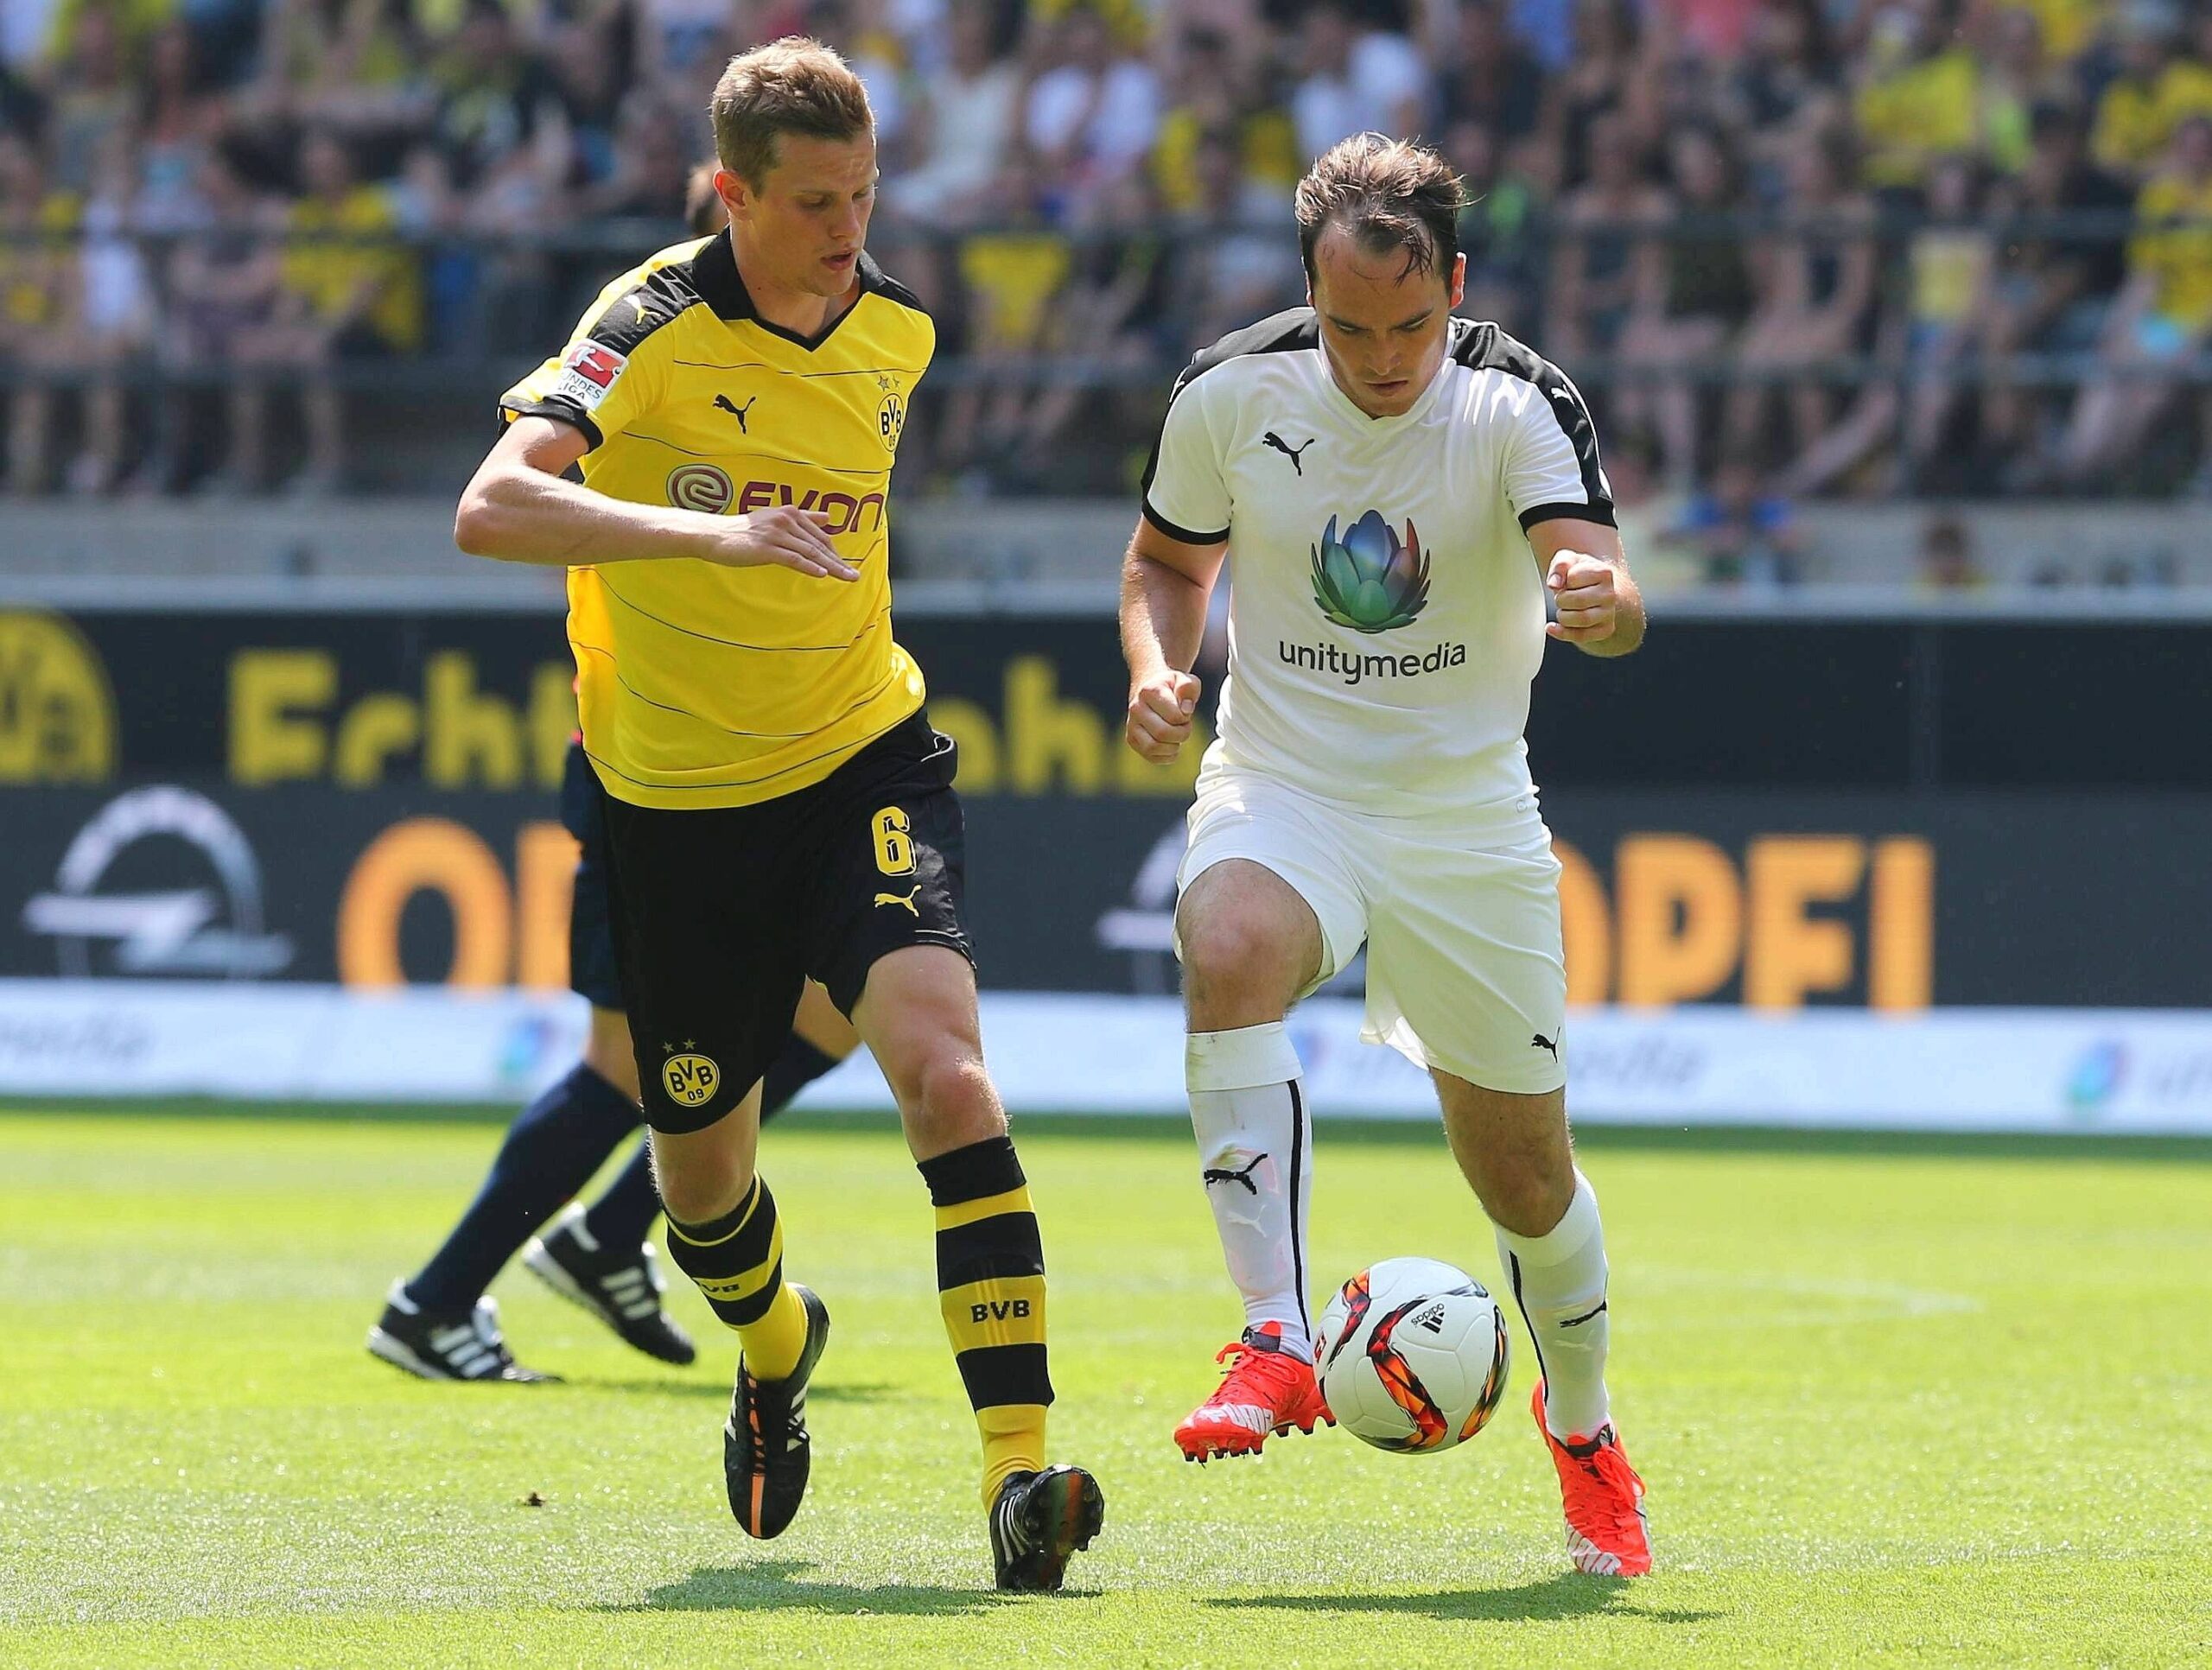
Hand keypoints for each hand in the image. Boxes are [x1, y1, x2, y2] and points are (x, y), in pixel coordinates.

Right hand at [703, 507, 858, 579]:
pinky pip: (793, 558)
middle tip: (854, 576)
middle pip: (819, 544)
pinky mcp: (766, 547)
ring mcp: (776, 533)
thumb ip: (803, 518)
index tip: (846, 566)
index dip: (835, 552)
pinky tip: (822, 574)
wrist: (715, 535)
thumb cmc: (745, 531)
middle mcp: (786, 520)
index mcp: (791, 513)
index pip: (820, 536)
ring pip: (810, 552)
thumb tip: (828, 517)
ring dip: (831, 566)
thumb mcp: (775, 519)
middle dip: (838, 561)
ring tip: (847, 578)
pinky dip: (809, 566)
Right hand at [1126, 666, 1201, 762]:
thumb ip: (1189, 688)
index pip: (1174, 716)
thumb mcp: (1185, 680)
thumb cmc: (1172, 687)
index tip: (1185, 712)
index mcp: (1149, 691)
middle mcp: (1136, 708)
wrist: (1151, 691)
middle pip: (1162, 733)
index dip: (1185, 718)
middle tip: (1184, 726)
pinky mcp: (1132, 740)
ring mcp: (1131, 725)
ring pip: (1153, 747)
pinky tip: (1172, 744)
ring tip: (1177, 736)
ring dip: (1173, 746)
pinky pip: (1151, 757)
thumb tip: (1186, 709)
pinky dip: (1167, 756)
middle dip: (1181, 733)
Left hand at [1545, 551, 1617, 643]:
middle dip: (1561, 600)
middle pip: (1577, 601)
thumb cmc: (1580, 573)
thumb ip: (1560, 564)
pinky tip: (1552, 627)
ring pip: (1580, 620)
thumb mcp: (1569, 560)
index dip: (1563, 580)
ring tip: (1564, 610)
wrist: (1596, 589)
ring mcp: (1609, 613)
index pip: (1573, 578)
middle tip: (1563, 597)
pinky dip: (1561, 633)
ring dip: (1563, 616)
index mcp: (1604, 573)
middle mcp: (1610, 594)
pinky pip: (1581, 636)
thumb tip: (1554, 583)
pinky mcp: (1605, 630)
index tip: (1567, 581)